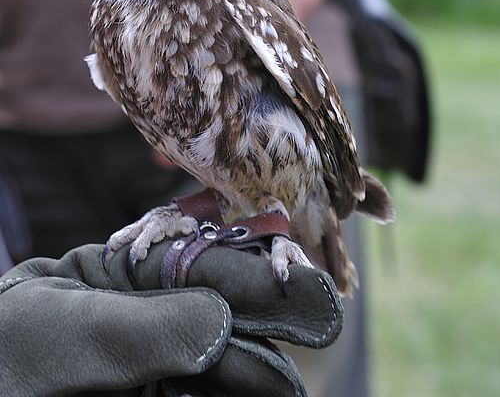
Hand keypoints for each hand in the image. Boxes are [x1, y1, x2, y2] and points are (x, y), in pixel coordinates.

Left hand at [0, 241, 342, 396]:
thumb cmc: (3, 363)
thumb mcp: (63, 331)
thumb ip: (144, 323)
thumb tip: (220, 322)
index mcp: (127, 277)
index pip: (203, 263)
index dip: (253, 269)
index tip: (297, 281)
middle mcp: (152, 318)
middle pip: (226, 309)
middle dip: (272, 311)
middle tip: (320, 314)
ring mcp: (158, 368)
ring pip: (225, 361)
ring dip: (259, 367)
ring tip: (284, 382)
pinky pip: (205, 396)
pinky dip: (235, 393)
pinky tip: (260, 391)